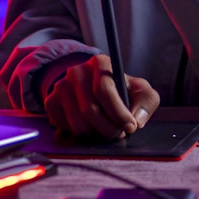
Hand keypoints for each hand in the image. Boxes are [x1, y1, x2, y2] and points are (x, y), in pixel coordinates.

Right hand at [43, 54, 159, 138]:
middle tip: (119, 133)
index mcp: (99, 63)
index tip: (130, 127)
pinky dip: (80, 134)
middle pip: (90, 110)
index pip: (104, 90)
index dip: (119, 113)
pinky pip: (65, 128)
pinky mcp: (51, 102)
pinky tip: (90, 126)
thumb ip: (147, 102)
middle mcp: (76, 71)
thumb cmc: (121, 90)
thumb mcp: (140, 91)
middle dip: (109, 129)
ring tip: (106, 129)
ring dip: (96, 135)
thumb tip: (136, 120)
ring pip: (78, 124)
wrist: (94, 87)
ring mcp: (60, 86)